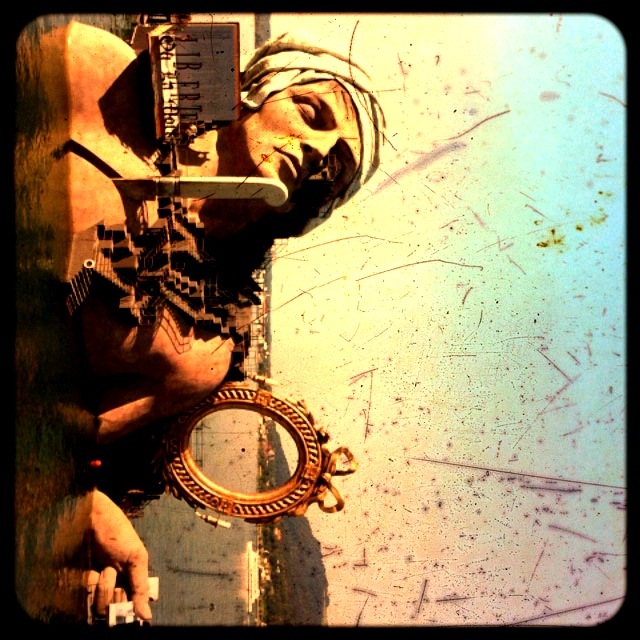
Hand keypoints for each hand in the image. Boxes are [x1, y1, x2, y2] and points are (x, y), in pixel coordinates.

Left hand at [86, 489, 151, 621]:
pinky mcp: (79, 585)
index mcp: (130, 583)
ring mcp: (95, 588)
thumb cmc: (119, 535)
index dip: (127, 607)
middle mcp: (113, 588)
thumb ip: (141, 588)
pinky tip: (89, 570)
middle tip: (112, 570)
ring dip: (100, 585)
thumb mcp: (136, 559)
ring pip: (97, 605)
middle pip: (113, 609)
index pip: (129, 609)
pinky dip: (87, 584)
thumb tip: (147, 617)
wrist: (92, 520)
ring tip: (101, 566)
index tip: (123, 593)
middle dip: (112, 591)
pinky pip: (82, 597)